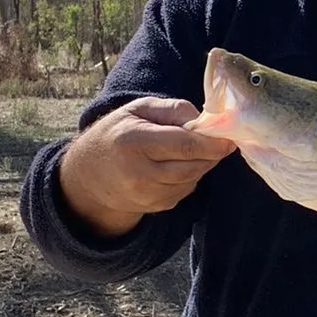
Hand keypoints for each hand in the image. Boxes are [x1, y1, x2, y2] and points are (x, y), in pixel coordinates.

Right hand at [57, 97, 234, 239]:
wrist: (87, 175)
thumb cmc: (116, 133)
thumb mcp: (138, 109)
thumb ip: (173, 109)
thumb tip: (204, 121)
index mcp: (134, 142)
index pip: (184, 146)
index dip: (211, 143)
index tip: (229, 138)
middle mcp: (139, 172)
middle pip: (192, 166)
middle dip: (211, 154)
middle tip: (219, 141)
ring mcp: (145, 194)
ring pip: (191, 180)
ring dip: (201, 165)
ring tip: (193, 150)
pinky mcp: (153, 207)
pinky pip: (184, 191)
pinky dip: (190, 178)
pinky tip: (178, 166)